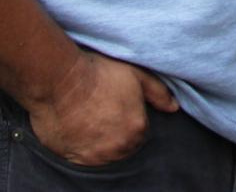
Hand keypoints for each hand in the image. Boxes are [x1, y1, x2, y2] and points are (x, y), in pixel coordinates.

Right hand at [26, 50, 177, 166]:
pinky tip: (79, 131)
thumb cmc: (98, 73)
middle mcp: (121, 147)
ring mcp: (99, 156)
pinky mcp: (77, 161)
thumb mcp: (136, 74)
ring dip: (102, 143)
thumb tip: (174, 107)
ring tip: (90, 122)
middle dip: (117, 132)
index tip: (116, 108)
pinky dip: (85, 150)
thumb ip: (158, 92)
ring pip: (107, 154)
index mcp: (138, 128)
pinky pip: (86, 161)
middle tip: (102, 113)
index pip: (140, 132)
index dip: (128, 119)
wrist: (61, 80)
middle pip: (124, 145)